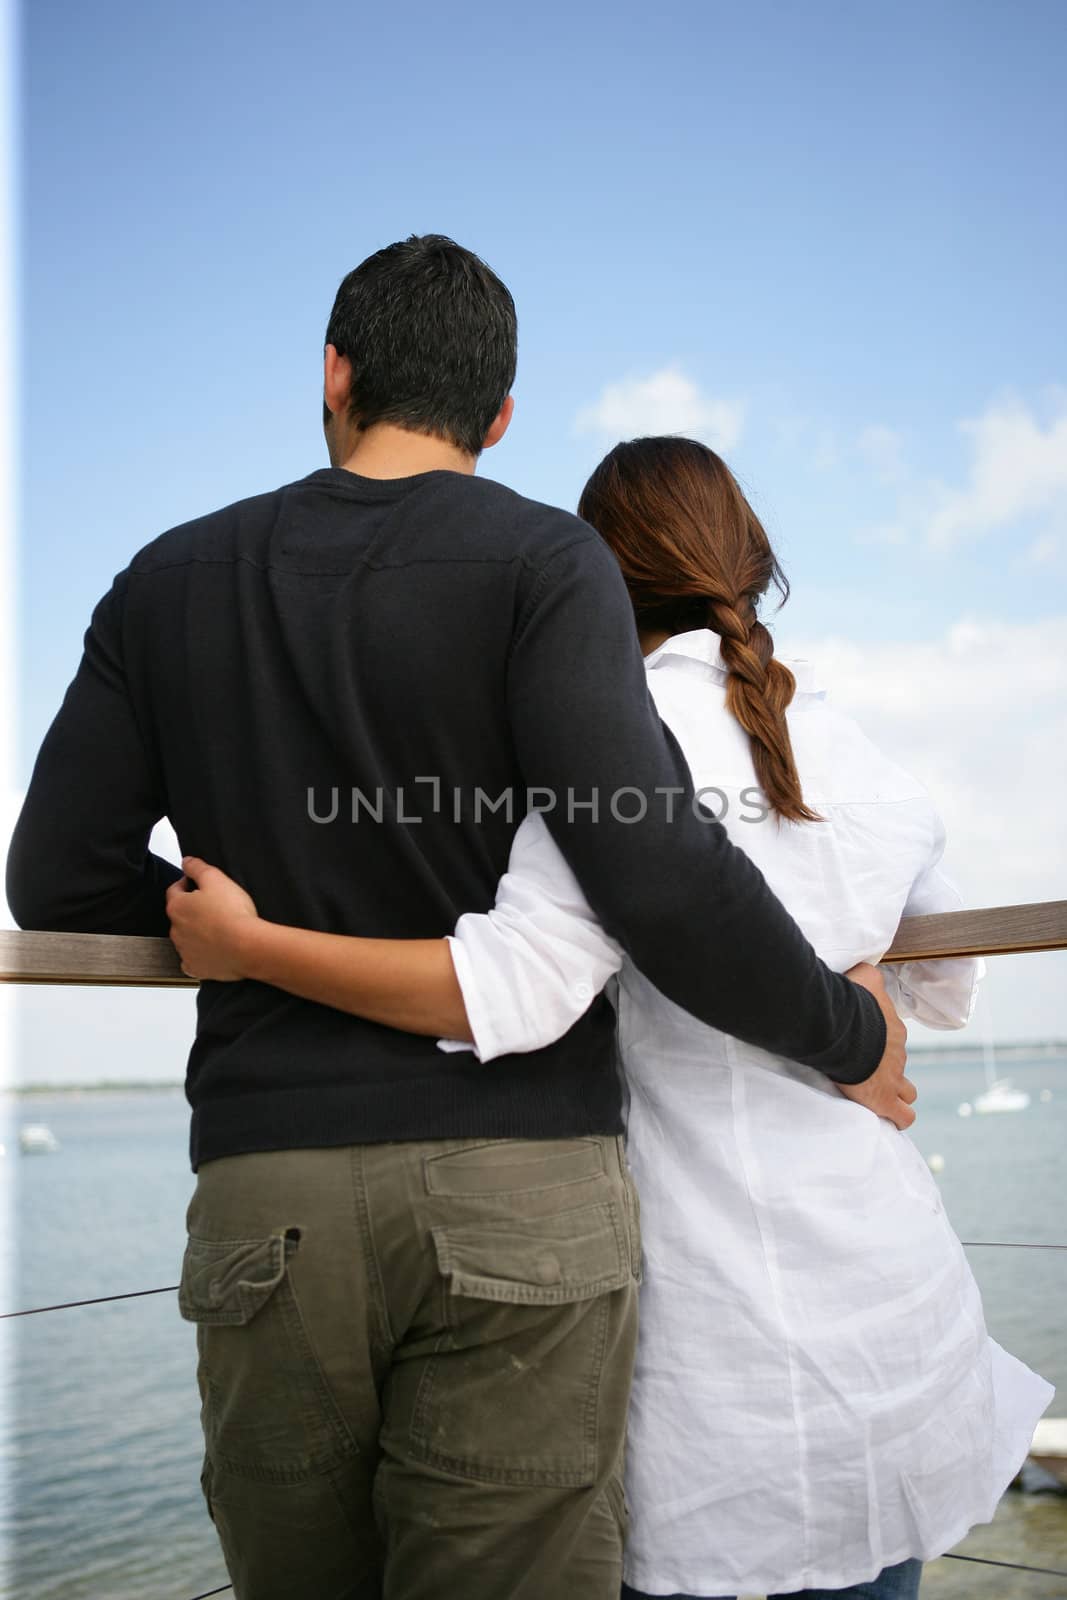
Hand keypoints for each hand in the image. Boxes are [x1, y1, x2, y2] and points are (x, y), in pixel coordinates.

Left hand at [166, 855, 258, 981]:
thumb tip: (187, 861)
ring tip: (220, 929)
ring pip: (187, 938)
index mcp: (178, 906)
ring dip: (197, 932)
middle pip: (181, 915)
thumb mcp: (217, 879)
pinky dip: (201, 955)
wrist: (247, 947)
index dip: (188, 884)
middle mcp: (176, 929)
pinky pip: (193, 960)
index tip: (200, 885)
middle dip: (194, 910)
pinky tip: (215, 950)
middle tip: (216, 907)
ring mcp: (184, 950)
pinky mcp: (195, 967)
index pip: (175, 890)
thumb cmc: (233, 914)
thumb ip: (198, 868)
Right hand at [838, 962, 915, 1128]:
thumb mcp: (863, 977)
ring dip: (896, 1092)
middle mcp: (898, 1053)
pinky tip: (886, 1115)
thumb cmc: (850, 1002)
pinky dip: (897, 1116)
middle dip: (885, 1067)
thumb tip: (870, 972)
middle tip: (862, 1066)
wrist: (843, 1028)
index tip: (860, 1042)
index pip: (892, 1037)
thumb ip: (869, 977)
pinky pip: (903, 1116)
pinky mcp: (885, 1099)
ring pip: (907, 1091)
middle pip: (897, 1063)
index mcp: (893, 1028)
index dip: (878, 1042)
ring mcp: (895, 1077)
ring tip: (875, 1093)